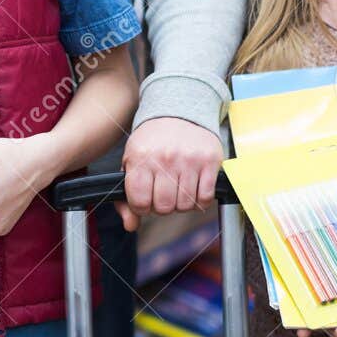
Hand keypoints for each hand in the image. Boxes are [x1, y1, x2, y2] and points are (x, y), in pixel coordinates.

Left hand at [115, 117, 223, 231]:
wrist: (179, 110)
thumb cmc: (152, 140)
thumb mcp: (131, 161)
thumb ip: (126, 196)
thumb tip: (130, 226)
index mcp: (140, 158)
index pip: (139, 202)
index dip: (142, 206)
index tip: (145, 199)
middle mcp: (164, 158)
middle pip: (163, 207)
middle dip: (162, 206)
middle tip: (163, 193)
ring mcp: (189, 160)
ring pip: (185, 205)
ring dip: (181, 203)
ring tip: (177, 189)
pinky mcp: (210, 161)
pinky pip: (206, 197)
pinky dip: (200, 200)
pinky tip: (193, 188)